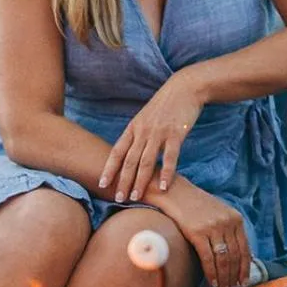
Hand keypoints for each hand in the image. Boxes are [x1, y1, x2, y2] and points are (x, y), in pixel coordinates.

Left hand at [100, 70, 204, 203]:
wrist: (184, 88)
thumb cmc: (165, 106)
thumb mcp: (145, 118)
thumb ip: (137, 135)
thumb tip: (129, 154)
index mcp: (133, 128)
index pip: (117, 151)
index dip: (109, 168)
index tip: (101, 184)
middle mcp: (143, 131)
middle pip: (129, 160)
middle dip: (123, 181)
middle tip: (118, 198)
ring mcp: (159, 133)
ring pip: (146, 161)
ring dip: (140, 181)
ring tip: (136, 197)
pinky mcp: (176, 134)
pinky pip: (170, 157)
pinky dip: (166, 173)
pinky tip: (163, 186)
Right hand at [148, 178, 249, 286]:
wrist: (174, 192)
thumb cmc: (195, 205)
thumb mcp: (218, 213)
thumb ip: (228, 230)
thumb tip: (236, 254)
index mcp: (235, 219)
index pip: (244, 249)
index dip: (245, 268)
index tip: (244, 282)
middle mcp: (227, 223)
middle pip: (235, 257)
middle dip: (234, 277)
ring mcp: (213, 227)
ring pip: (223, 260)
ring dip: (224, 278)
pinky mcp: (197, 232)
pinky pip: (208, 258)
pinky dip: (211, 273)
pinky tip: (212, 282)